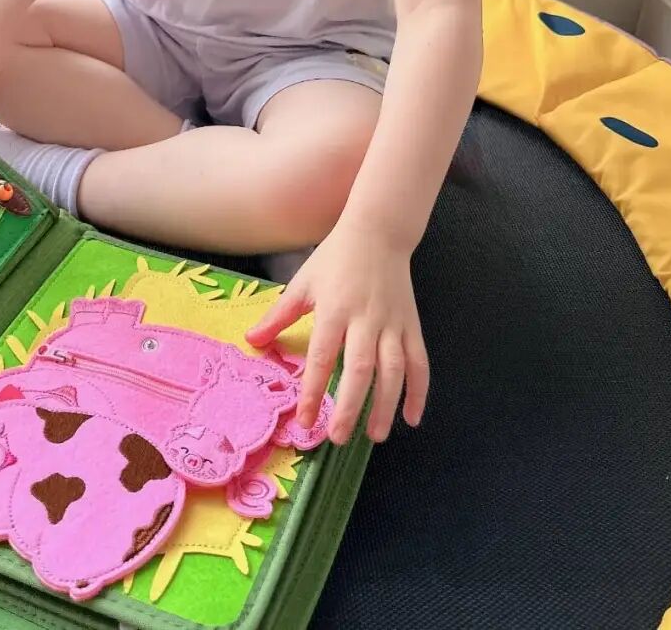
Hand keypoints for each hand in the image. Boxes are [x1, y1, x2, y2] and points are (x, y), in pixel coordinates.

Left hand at [246, 221, 428, 444]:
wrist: (378, 232)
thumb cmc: (336, 258)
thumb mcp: (303, 283)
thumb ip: (278, 316)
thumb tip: (251, 341)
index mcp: (334, 309)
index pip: (322, 357)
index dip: (312, 390)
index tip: (305, 420)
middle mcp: (365, 319)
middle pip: (360, 369)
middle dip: (350, 406)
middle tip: (339, 437)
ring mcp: (392, 323)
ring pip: (394, 370)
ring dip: (386, 405)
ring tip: (375, 435)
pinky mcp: (411, 325)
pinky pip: (419, 362)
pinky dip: (419, 391)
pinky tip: (412, 417)